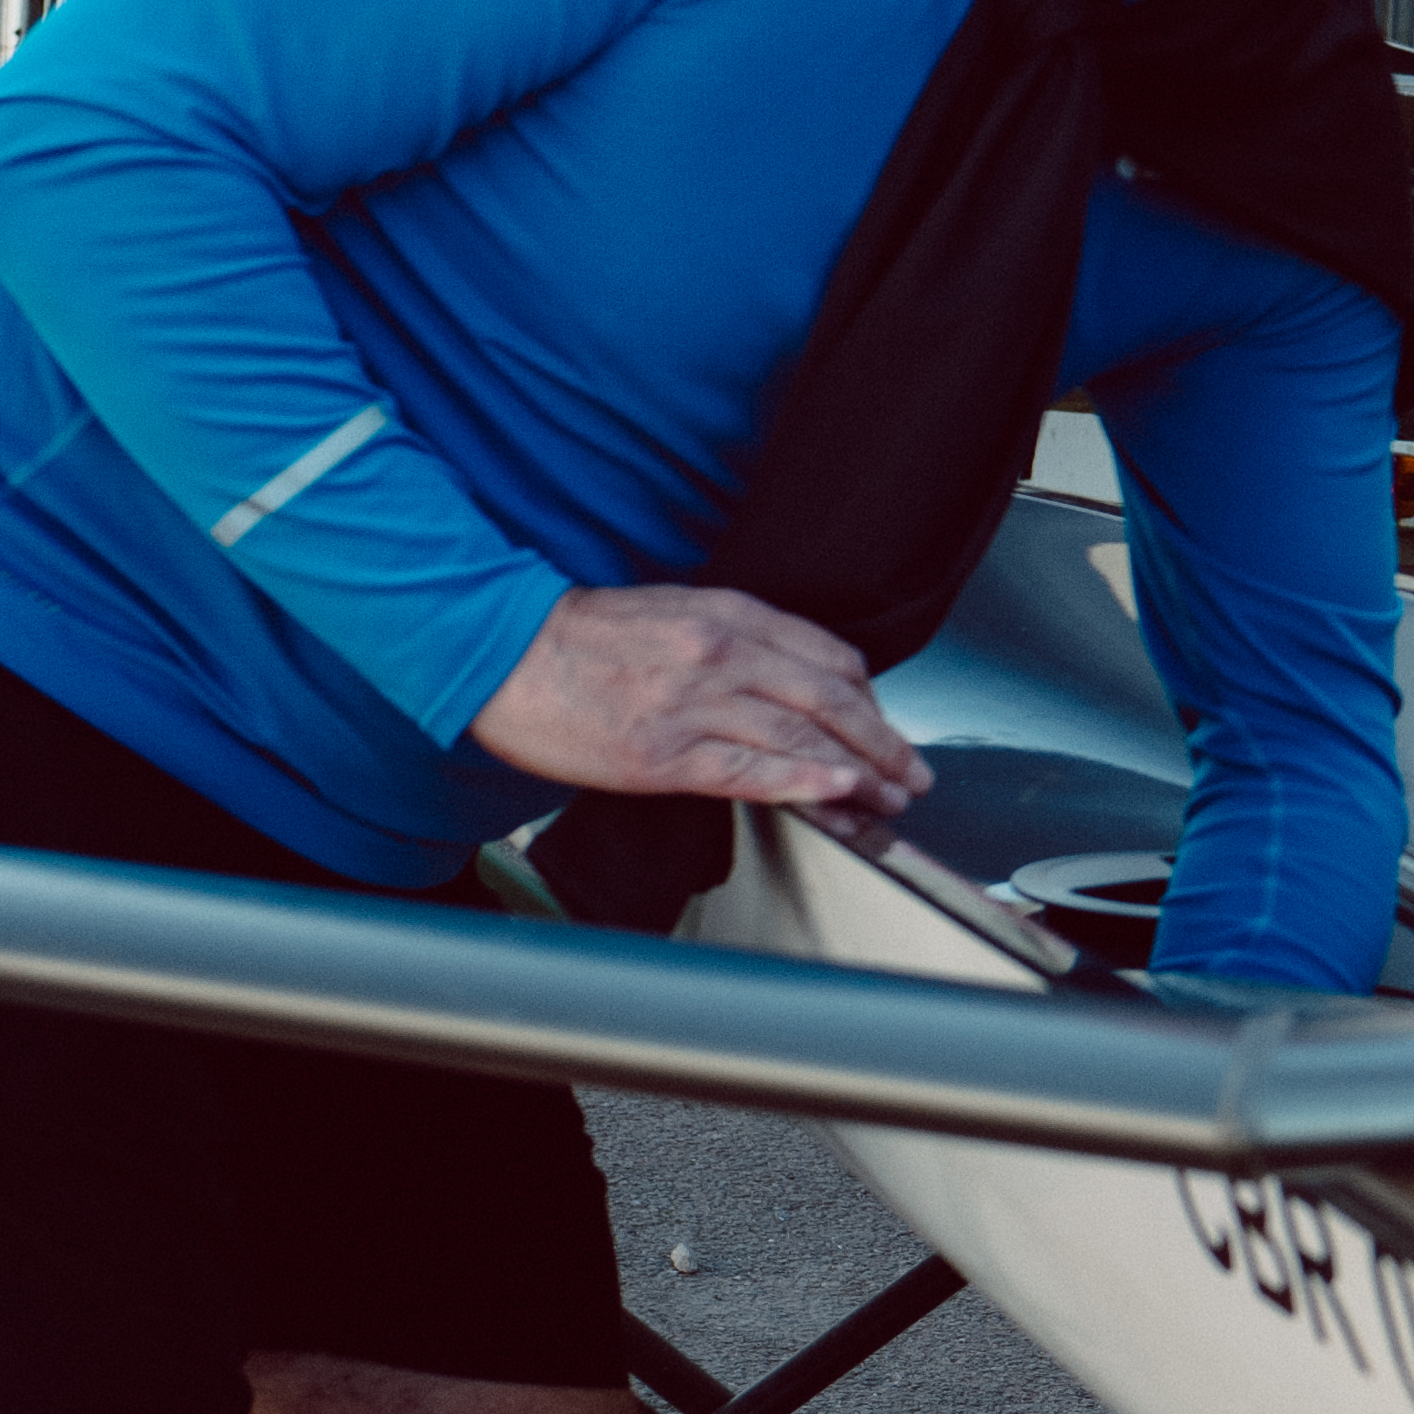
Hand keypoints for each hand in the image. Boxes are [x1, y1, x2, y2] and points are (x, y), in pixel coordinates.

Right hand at [469, 584, 926, 839]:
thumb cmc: (576, 638)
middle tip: (913, 773)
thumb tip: (783, 679)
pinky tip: (837, 794)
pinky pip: (749, 770)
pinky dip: (802, 782)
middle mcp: (721, 654)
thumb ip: (732, 640)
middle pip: (831, 698)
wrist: (500, 653)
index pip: (827, 655)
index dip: (869, 698)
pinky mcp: (663, 754)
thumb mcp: (669, 614)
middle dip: (883, 741)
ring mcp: (694, 705)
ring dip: (860, 772)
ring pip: (802, 736)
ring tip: (889, 799)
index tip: (884, 726)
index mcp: (726, 614)